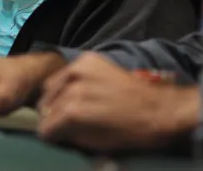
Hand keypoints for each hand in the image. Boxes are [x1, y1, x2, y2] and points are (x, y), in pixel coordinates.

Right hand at [38, 53, 199, 151]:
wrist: (159, 108)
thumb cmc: (131, 133)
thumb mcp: (97, 145)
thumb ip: (70, 137)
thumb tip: (57, 134)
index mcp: (73, 111)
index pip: (44, 126)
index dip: (49, 135)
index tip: (54, 137)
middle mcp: (72, 86)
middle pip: (45, 104)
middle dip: (51, 116)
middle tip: (61, 123)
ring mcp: (79, 68)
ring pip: (51, 86)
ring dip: (56, 97)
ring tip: (68, 106)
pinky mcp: (88, 58)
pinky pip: (66, 72)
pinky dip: (68, 82)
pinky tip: (79, 90)